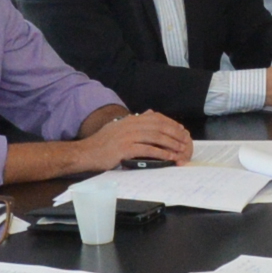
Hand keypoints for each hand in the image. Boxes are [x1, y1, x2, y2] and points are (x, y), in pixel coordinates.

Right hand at [77, 110, 191, 171]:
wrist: (86, 152)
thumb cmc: (102, 143)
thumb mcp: (118, 127)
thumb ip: (134, 122)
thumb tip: (150, 114)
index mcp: (130, 120)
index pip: (156, 118)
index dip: (171, 123)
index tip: (181, 130)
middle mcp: (130, 125)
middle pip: (159, 126)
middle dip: (175, 134)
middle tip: (185, 141)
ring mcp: (128, 136)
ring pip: (156, 137)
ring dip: (171, 144)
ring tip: (181, 150)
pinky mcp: (125, 149)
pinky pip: (148, 150)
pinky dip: (161, 153)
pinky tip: (169, 157)